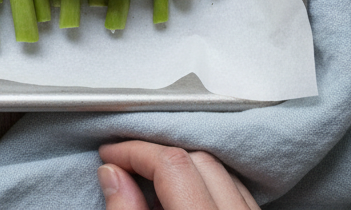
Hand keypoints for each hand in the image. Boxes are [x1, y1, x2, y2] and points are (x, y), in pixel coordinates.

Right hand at [97, 141, 259, 209]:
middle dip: (157, 154)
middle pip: (199, 160)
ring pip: (223, 172)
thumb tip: (113, 175)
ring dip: (184, 166)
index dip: (134, 152)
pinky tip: (184, 198)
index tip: (110, 156)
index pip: (172, 165)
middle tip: (123, 164)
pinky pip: (239, 192)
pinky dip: (208, 184)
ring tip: (150, 182)